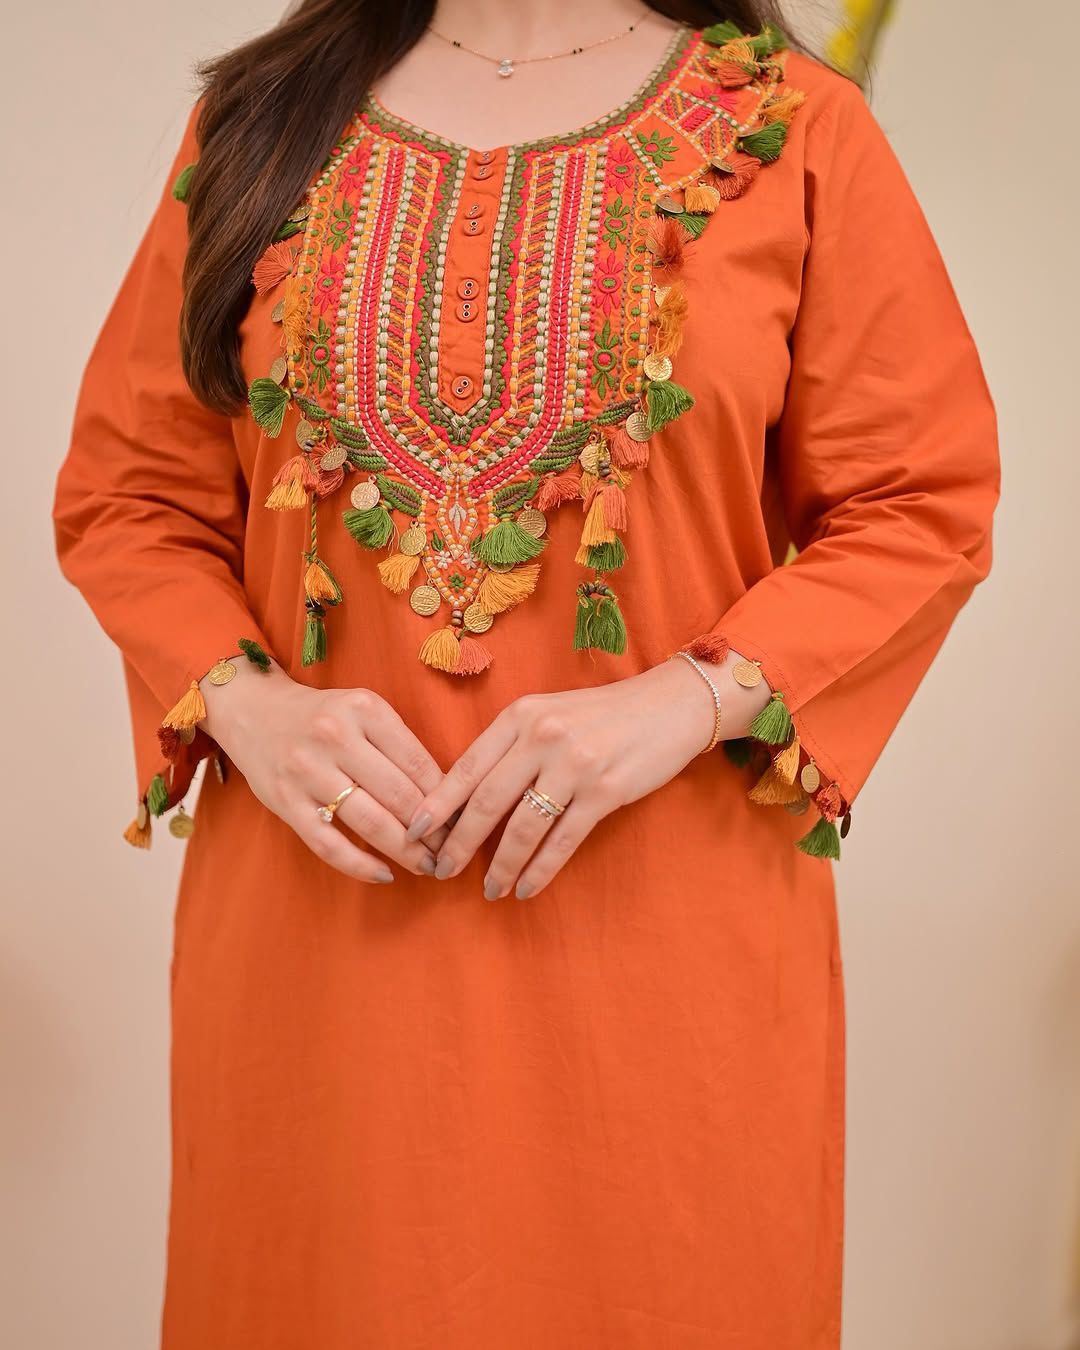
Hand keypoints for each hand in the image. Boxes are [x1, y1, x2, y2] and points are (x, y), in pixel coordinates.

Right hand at [198, 660, 447, 883]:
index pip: (419, 763)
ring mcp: (307, 771)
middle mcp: (335, 737)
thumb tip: (446, 797)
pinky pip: (328, 844)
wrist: (253, 711)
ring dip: (405, 852)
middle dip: (433, 831)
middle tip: (453, 852)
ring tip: (427, 866)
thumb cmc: (323, 716)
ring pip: (369, 822)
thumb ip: (398, 745)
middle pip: (399, 795)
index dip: (447, 799)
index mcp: (364, 710)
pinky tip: (384, 874)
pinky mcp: (285, 802)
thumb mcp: (364, 711)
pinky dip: (360, 865)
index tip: (465, 822)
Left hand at [404, 654, 732, 899]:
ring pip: (523, 827)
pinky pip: (563, 840)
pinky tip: (526, 887)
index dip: (437, 805)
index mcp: (521, 715)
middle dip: (459, 843)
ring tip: (490, 890)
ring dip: (501, 865)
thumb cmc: (602, 715)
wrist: (669, 706)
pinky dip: (540, 869)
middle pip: (487, 801)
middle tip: (441, 871)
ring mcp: (575, 764)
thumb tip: (466, 797)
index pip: (467, 766)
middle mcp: (543, 737)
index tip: (414, 832)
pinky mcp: (606, 791)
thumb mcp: (549, 713)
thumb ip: (511, 745)